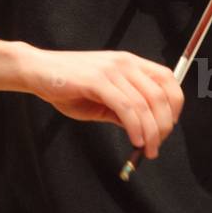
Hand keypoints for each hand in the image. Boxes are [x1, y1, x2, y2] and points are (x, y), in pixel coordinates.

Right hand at [23, 48, 183, 158]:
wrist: (36, 71)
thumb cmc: (67, 85)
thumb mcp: (102, 98)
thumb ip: (123, 109)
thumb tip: (144, 129)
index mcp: (130, 63)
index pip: (167, 79)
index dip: (175, 104)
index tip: (169, 125)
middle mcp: (125, 63)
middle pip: (160, 95)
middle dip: (164, 125)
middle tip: (157, 145)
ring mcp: (112, 70)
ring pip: (144, 104)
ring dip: (151, 132)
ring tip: (148, 149)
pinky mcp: (97, 80)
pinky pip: (125, 107)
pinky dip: (135, 126)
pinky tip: (135, 140)